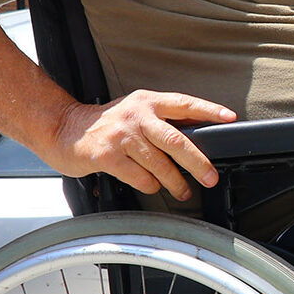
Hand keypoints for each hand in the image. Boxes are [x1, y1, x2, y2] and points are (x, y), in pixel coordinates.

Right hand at [47, 90, 236, 200]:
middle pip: (176, 140)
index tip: (229, 118)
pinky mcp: (108, 155)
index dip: (209, 110)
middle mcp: (136, 115)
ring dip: (175, 182)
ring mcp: (122, 135)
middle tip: (211, 177)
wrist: (64, 129)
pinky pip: (140, 176)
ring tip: (184, 191)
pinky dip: (150, 184)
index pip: (184, 103)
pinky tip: (152, 185)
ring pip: (159, 164)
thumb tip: (199, 133)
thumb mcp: (135, 111)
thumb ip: (162, 119)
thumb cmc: (107, 124)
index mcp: (148, 102)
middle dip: (198, 162)